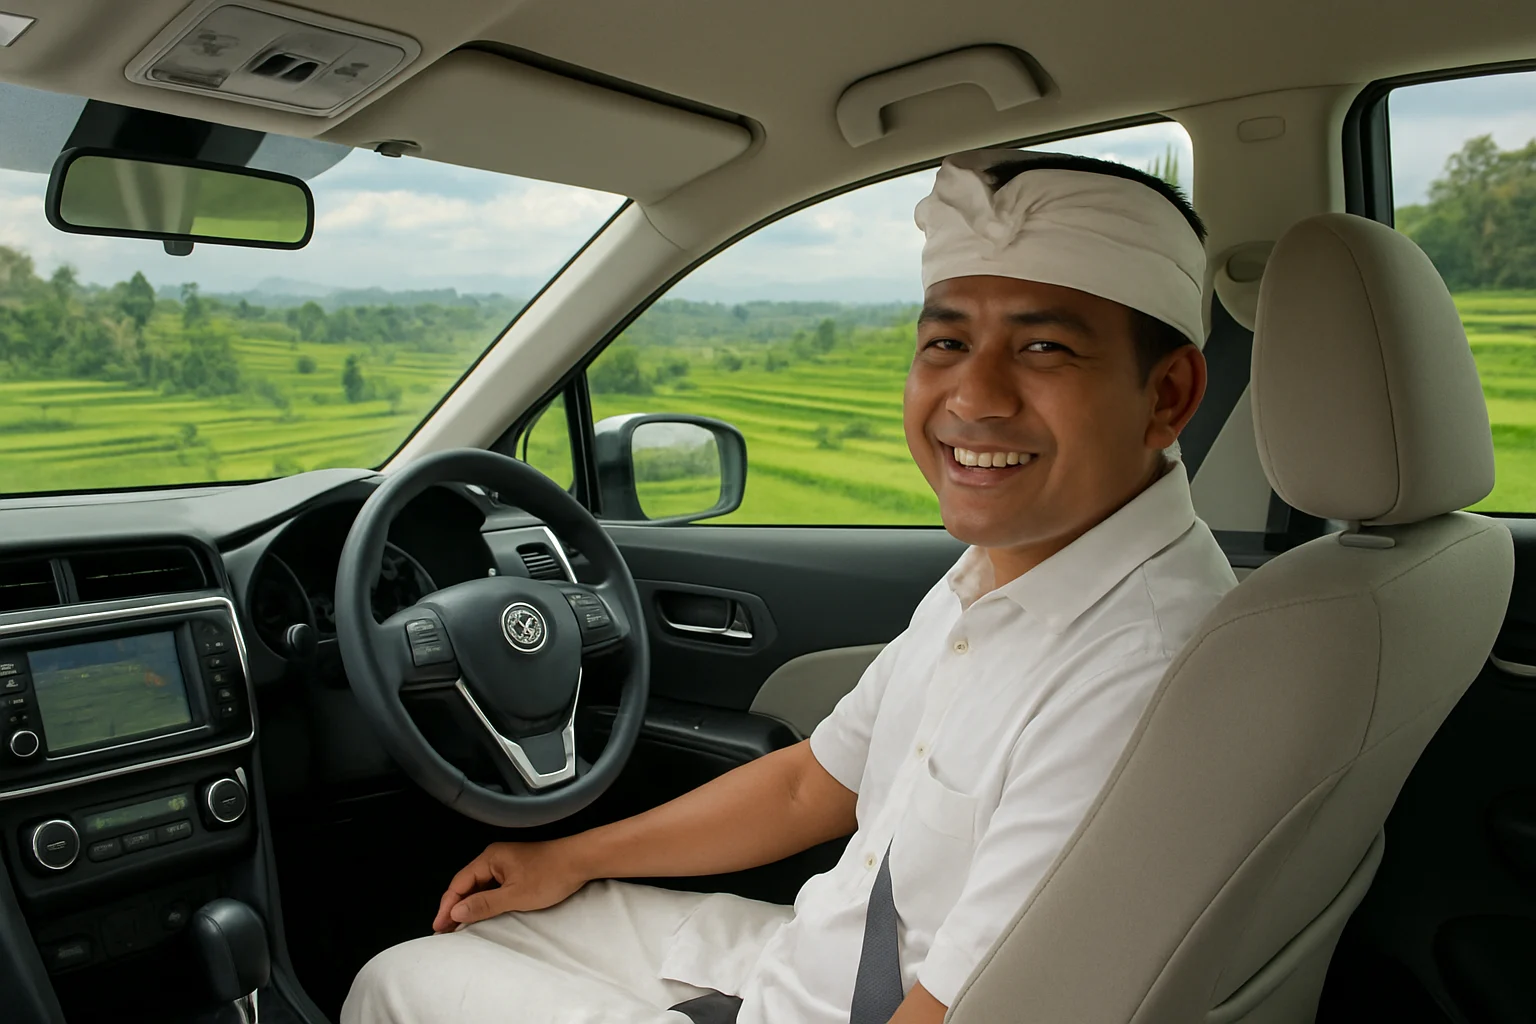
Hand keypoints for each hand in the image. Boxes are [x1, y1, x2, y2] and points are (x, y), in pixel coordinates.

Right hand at [431, 840, 586, 932]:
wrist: (581, 861)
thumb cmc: (551, 875)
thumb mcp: (515, 895)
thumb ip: (484, 904)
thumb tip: (456, 913)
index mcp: (490, 858)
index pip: (459, 884)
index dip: (447, 906)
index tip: (438, 927)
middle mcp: (494, 858)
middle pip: (466, 884)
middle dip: (454, 907)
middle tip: (443, 931)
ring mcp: (506, 864)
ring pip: (479, 886)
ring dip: (468, 905)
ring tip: (457, 927)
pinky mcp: (517, 871)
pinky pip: (492, 887)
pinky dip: (483, 901)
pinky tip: (480, 915)